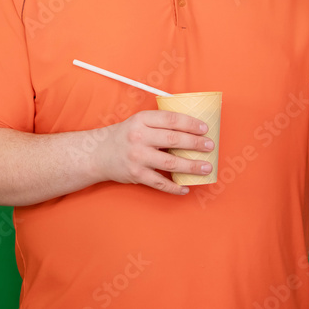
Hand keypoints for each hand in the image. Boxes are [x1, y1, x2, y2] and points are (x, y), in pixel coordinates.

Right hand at [92, 110, 213, 194]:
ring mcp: (138, 157)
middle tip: (210, 146)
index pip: (171, 120)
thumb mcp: (138, 122)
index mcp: (142, 120)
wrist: (98, 153)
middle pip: (174, 139)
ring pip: (171, 163)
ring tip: (206, 167)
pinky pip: (160, 183)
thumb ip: (159, 124)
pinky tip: (186, 188)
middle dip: (196, 143)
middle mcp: (139, 137)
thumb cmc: (124, 136)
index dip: (190, 123)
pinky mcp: (136, 175)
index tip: (205, 128)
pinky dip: (174, 187)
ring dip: (192, 166)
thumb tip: (191, 129)